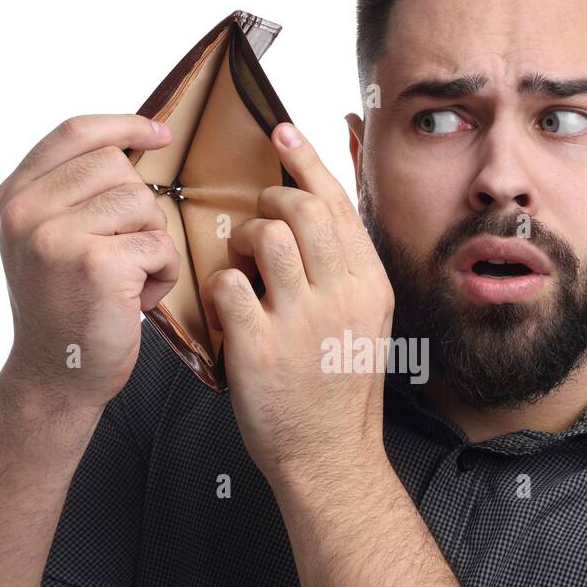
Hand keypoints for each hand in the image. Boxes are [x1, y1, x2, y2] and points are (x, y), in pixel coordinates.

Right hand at [0, 114, 180, 412]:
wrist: (54, 377)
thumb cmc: (64, 310)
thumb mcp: (47, 241)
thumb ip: (71, 193)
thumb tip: (132, 144)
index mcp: (15, 197)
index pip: (74, 133)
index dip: (122, 125)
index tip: (159, 133)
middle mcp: (27, 211)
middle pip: (118, 168)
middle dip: (139, 210)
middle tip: (125, 254)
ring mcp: (58, 236)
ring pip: (144, 205)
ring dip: (153, 244)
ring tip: (128, 280)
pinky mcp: (97, 264)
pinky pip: (160, 245)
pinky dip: (162, 274)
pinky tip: (136, 299)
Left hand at [200, 122, 394, 487]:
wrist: (329, 457)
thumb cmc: (339, 389)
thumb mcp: (364, 322)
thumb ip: (347, 269)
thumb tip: (326, 212)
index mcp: (368, 285)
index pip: (336, 203)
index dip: (305, 159)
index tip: (281, 130)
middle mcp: (340, 294)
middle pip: (299, 208)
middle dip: (267, 197)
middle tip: (255, 213)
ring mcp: (301, 319)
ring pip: (264, 233)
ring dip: (241, 236)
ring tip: (239, 261)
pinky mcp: (259, 344)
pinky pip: (226, 283)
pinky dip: (217, 285)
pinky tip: (225, 305)